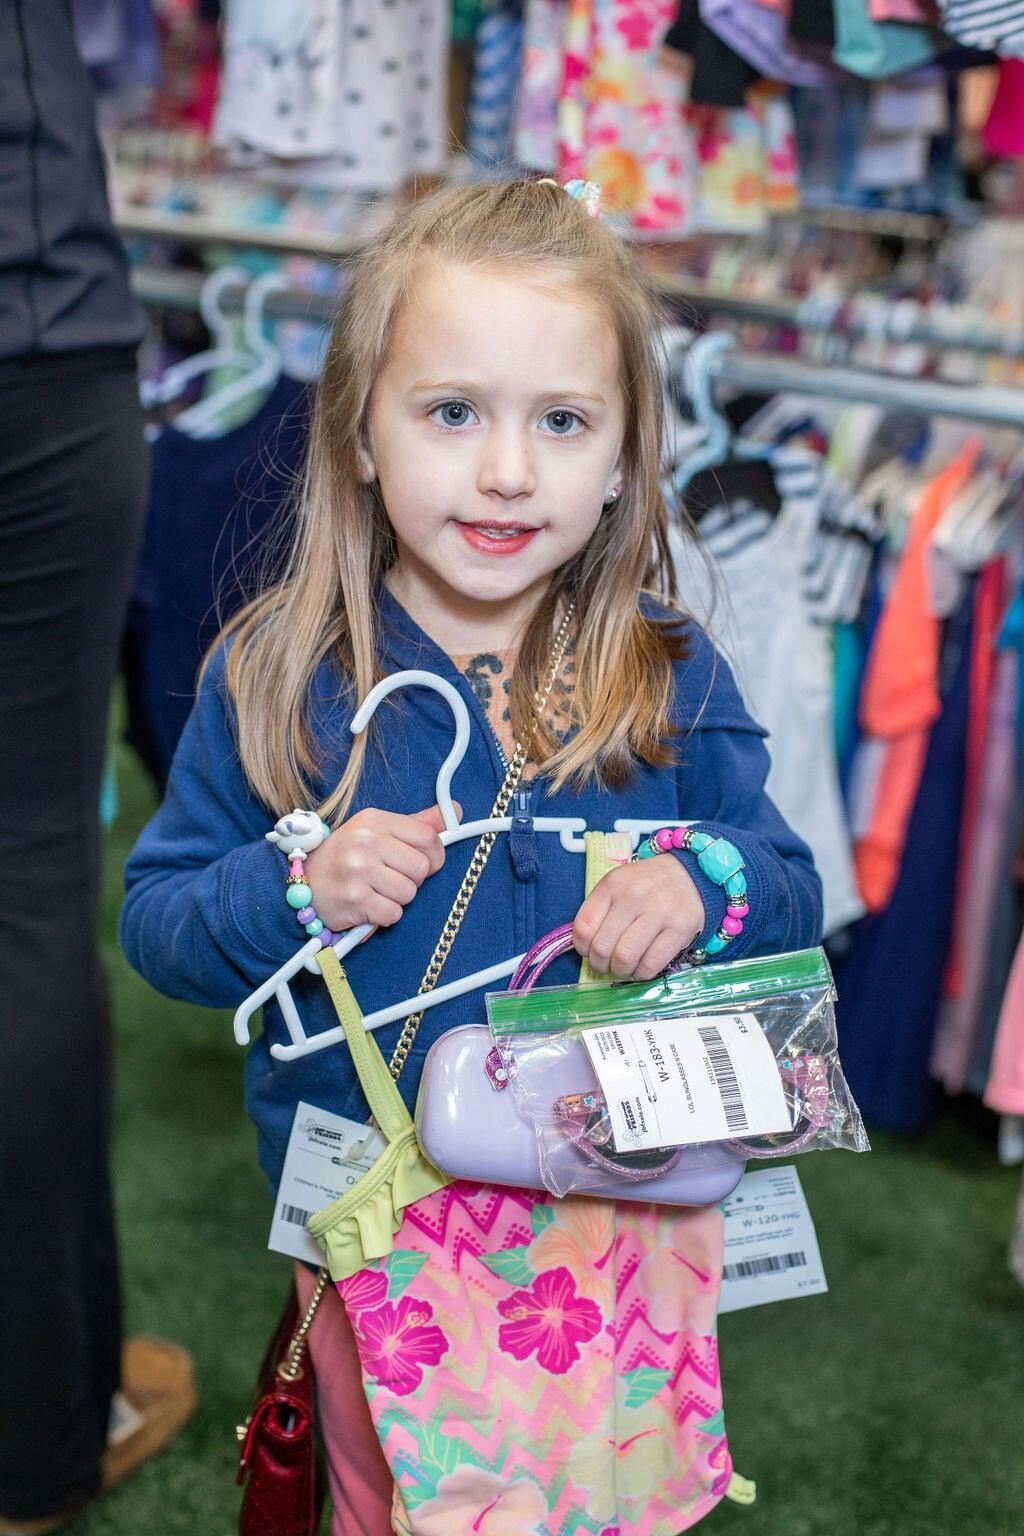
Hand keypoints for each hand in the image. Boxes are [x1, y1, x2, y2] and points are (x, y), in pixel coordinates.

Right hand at [303, 803, 459, 932]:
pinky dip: (385, 915)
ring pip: (409, 893)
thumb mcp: (376, 829)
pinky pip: (393, 914)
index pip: (428, 838)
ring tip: (377, 891)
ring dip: (397, 899)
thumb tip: (454, 809)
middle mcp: (366, 842)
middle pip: (421, 869)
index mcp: (375, 820)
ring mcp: (359, 871)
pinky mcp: (355, 900)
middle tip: (391, 878)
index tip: (423, 863)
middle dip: (413, 880)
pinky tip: (369, 905)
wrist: (302, 881)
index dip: (434, 857)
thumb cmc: (345, 855)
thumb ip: (416, 824)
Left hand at [572, 855, 704, 980]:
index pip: (584, 927)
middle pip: (602, 947)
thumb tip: (584, 947)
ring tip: (624, 967)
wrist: (689, 875)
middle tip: (607, 965)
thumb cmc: (646, 885)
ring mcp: (659, 912)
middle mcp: (634, 896)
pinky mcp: (680, 929)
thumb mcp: (617, 886)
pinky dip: (642, 973)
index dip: (582, 948)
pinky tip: (642, 967)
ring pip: (625, 958)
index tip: (589, 951)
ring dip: (620, 971)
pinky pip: (651, 964)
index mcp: (613, 885)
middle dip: (600, 964)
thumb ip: (598, 911)